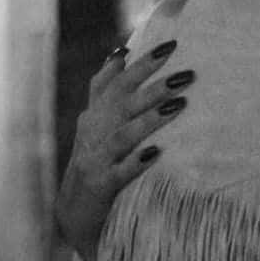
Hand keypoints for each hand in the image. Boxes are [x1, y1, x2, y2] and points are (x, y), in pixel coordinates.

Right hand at [54, 41, 192, 260]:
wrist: (72, 216)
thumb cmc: (97, 164)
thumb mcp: (99, 126)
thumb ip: (109, 93)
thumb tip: (121, 53)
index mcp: (95, 116)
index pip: (114, 82)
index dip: (138, 63)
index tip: (168, 44)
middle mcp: (92, 132)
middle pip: (121, 101)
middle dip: (152, 83)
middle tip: (187, 72)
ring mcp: (94, 159)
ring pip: (123, 133)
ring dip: (150, 118)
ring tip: (180, 104)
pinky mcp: (99, 186)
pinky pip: (119, 173)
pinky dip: (136, 162)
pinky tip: (157, 153)